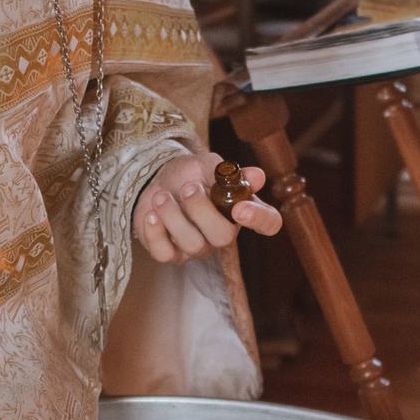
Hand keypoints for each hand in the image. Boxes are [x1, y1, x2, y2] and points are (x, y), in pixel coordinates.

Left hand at [135, 153, 281, 261]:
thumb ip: (229, 172)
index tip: (241, 208)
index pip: (268, 222)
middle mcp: (223, 233)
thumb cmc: (189, 175)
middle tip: (188, 188)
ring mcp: (198, 247)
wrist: (157, 181)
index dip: (259, 219)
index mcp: (242, 209)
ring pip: (192, 244)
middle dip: (202, 211)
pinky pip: (165, 254)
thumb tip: (256, 176)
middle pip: (224, 237)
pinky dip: (155, 232)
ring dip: (173, 215)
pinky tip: (151, 214)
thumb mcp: (208, 166)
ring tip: (162, 196)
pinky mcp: (171, 254)